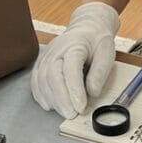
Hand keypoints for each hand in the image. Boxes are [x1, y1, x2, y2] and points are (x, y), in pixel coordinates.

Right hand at [30, 2, 119, 118]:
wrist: (86, 28)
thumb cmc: (97, 41)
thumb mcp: (107, 53)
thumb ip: (100, 72)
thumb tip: (92, 92)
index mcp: (75, 45)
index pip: (71, 68)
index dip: (74, 89)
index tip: (81, 107)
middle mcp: (56, 49)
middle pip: (52, 74)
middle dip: (61, 98)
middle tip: (71, 114)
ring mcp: (46, 56)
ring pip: (41, 79)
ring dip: (51, 99)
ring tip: (64, 112)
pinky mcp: (41, 63)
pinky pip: (35, 81)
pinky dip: (40, 95)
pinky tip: (50, 105)